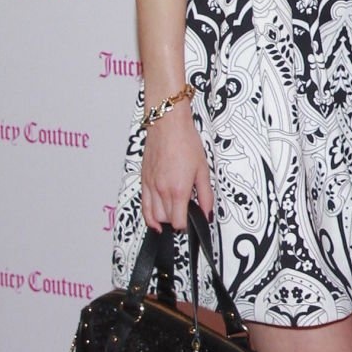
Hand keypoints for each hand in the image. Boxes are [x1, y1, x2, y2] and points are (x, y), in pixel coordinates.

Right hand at [140, 108, 212, 230]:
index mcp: (178, 190)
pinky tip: (155, 220)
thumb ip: (206, 195)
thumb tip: (207, 212)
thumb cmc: (185, 142)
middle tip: (186, 215)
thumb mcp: (203, 170)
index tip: (192, 223)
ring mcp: (151, 186)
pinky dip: (148, 216)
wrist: (168, 125)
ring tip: (173, 215)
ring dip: (164, 220)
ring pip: (154, 216)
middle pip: (166, 221)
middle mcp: (162, 190)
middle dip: (177, 222)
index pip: (178, 222)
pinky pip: (143, 206)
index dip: (186, 226)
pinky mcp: (144, 181)